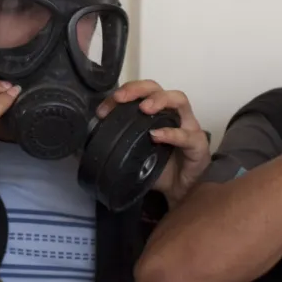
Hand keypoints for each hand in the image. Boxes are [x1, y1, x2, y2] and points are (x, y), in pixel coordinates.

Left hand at [99, 80, 209, 208]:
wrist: (180, 193)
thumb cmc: (160, 169)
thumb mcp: (133, 156)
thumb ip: (116, 146)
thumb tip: (83, 146)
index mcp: (157, 114)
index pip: (140, 94)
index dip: (123, 94)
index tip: (104, 109)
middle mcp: (174, 114)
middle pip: (159, 88)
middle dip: (139, 89)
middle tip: (121, 98)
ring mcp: (189, 126)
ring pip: (179, 100)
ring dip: (160, 100)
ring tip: (144, 108)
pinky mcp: (198, 144)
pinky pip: (186, 135)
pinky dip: (171, 133)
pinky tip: (156, 135)